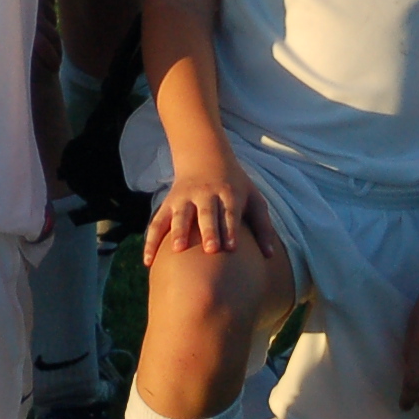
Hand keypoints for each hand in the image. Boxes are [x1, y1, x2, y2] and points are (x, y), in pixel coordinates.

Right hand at [141, 159, 278, 264]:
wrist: (204, 157)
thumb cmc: (235, 185)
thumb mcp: (253, 198)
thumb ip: (263, 226)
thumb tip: (270, 256)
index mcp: (228, 194)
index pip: (229, 213)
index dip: (230, 229)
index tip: (232, 248)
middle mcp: (205, 195)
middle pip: (206, 214)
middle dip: (208, 231)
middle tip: (210, 249)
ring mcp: (184, 199)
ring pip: (180, 215)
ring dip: (178, 231)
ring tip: (177, 249)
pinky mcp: (169, 204)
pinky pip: (157, 223)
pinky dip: (151, 241)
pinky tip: (148, 261)